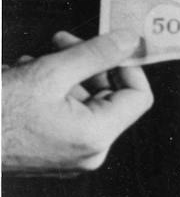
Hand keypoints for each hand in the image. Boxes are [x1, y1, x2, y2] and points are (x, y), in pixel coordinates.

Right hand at [2, 31, 152, 172]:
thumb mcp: (49, 72)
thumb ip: (94, 54)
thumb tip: (129, 39)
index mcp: (96, 136)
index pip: (138, 97)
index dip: (128, 65)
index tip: (110, 43)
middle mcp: (89, 152)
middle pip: (109, 98)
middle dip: (87, 64)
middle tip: (61, 40)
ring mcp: (70, 156)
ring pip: (83, 103)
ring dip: (63, 74)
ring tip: (31, 61)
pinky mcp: (52, 154)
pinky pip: (65, 117)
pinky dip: (51, 93)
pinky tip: (23, 77)